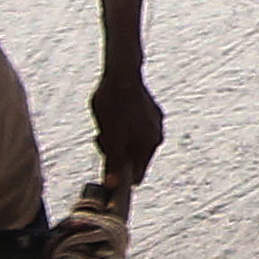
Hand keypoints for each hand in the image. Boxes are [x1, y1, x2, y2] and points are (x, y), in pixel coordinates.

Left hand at [90, 68, 164, 190]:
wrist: (122, 72)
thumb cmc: (114, 105)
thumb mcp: (110, 139)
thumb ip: (113, 164)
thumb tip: (113, 186)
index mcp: (149, 146)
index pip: (136, 175)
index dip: (120, 174)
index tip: (106, 163)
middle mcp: (157, 136)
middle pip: (134, 157)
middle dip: (117, 153)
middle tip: (101, 138)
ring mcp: (155, 121)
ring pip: (134, 140)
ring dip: (119, 138)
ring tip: (106, 122)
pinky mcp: (151, 110)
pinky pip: (137, 126)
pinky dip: (125, 125)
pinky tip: (114, 111)